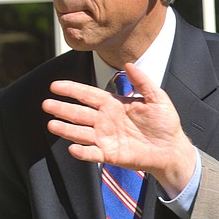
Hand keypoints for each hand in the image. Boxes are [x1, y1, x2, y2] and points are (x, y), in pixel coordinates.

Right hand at [42, 63, 195, 196]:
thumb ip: (142, 82)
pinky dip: (82, 152)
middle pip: (79, 113)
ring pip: (81, 132)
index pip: (88, 95)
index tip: (55, 85)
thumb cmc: (165, 123)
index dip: (72, 90)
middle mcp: (106, 120)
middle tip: (46, 104)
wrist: (172, 148)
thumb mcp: (157, 98)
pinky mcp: (110, 155)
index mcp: (114, 105)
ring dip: (66, 129)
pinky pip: (92, 153)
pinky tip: (73, 148)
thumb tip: (129, 64)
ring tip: (51, 124)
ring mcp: (106, 138)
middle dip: (62, 108)